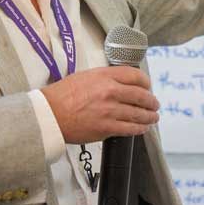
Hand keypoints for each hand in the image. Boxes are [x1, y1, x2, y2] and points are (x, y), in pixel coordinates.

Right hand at [41, 66, 159, 143]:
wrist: (49, 115)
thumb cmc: (61, 96)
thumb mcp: (84, 77)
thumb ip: (104, 78)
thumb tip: (119, 82)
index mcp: (104, 76)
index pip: (135, 76)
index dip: (146, 83)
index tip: (148, 87)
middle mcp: (110, 91)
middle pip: (141, 96)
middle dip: (151, 102)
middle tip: (154, 105)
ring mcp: (110, 110)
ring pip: (139, 114)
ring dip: (149, 117)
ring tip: (153, 117)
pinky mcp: (107, 128)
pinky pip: (130, 128)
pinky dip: (140, 128)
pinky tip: (143, 128)